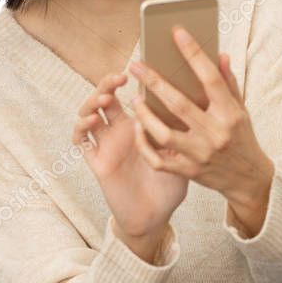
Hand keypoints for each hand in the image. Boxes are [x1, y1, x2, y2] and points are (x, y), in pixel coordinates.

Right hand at [72, 73, 187, 246]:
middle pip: (106, 97)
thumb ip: (185, 129)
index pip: (130, 93)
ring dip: (93, 101)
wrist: (155, 217)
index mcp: (141, 124)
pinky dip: (81, 127)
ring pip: (89, 113)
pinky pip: (81, 141)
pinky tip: (91, 121)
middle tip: (121, 76)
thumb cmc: (170, 185)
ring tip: (106, 98)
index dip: (131, 79)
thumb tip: (199, 100)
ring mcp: (106, 144)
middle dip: (108, 83)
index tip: (142, 66)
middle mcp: (120, 131)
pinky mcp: (97, 161)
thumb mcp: (182, 152)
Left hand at [128, 25, 274, 230]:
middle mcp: (216, 133)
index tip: (177, 33)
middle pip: (179, 104)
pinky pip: (159, 159)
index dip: (193, 53)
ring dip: (145, 114)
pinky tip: (138, 128)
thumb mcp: (241, 109)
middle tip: (136, 65)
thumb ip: (228, 83)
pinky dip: (144, 144)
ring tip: (135, 99)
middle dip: (155, 82)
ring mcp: (201, 154)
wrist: (249, 179)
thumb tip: (219, 54)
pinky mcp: (189, 171)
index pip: (210, 78)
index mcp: (230, 114)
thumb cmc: (242, 138)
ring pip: (164, 133)